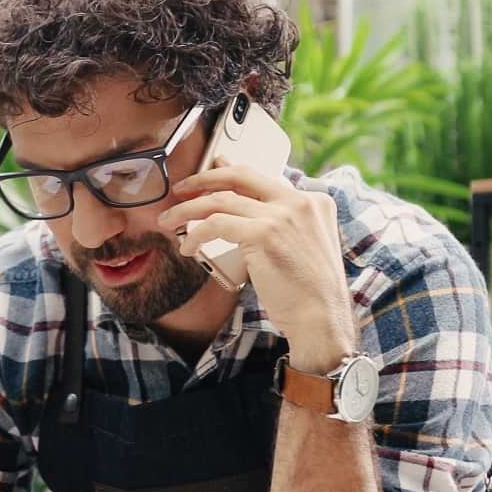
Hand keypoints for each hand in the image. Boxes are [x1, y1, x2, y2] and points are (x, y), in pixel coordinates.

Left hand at [158, 165, 357, 372]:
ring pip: (221, 199)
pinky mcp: (265, 233)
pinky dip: (196, 233)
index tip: (211, 171)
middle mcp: (300, 201)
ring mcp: (283, 215)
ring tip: (169, 220)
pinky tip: (188, 247)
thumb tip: (243, 213)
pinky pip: (216, 224)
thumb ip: (283, 226)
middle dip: (204, 178)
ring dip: (188, 209)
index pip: (263, 179)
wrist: (322, 319)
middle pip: (241, 176)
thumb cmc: (309, 294)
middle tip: (181, 189)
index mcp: (314, 202)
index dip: (230, 173)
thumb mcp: (305, 248)